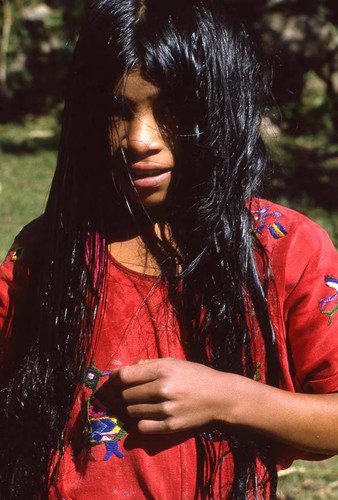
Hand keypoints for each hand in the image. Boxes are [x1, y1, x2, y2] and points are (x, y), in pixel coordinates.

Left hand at [108, 357, 226, 433]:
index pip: (125, 376)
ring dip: (132, 407)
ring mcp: (166, 410)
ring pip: (131, 411)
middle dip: (124, 393)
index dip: (114, 378)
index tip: (113, 379)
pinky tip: (146, 416)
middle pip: (126, 395)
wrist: (220, 397)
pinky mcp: (170, 427)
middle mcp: (162, 389)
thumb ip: (147, 364)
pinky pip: (141, 427)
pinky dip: (139, 422)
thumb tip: (122, 372)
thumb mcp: (173, 362)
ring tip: (141, 403)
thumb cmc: (195, 375)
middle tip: (130, 392)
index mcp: (162, 370)